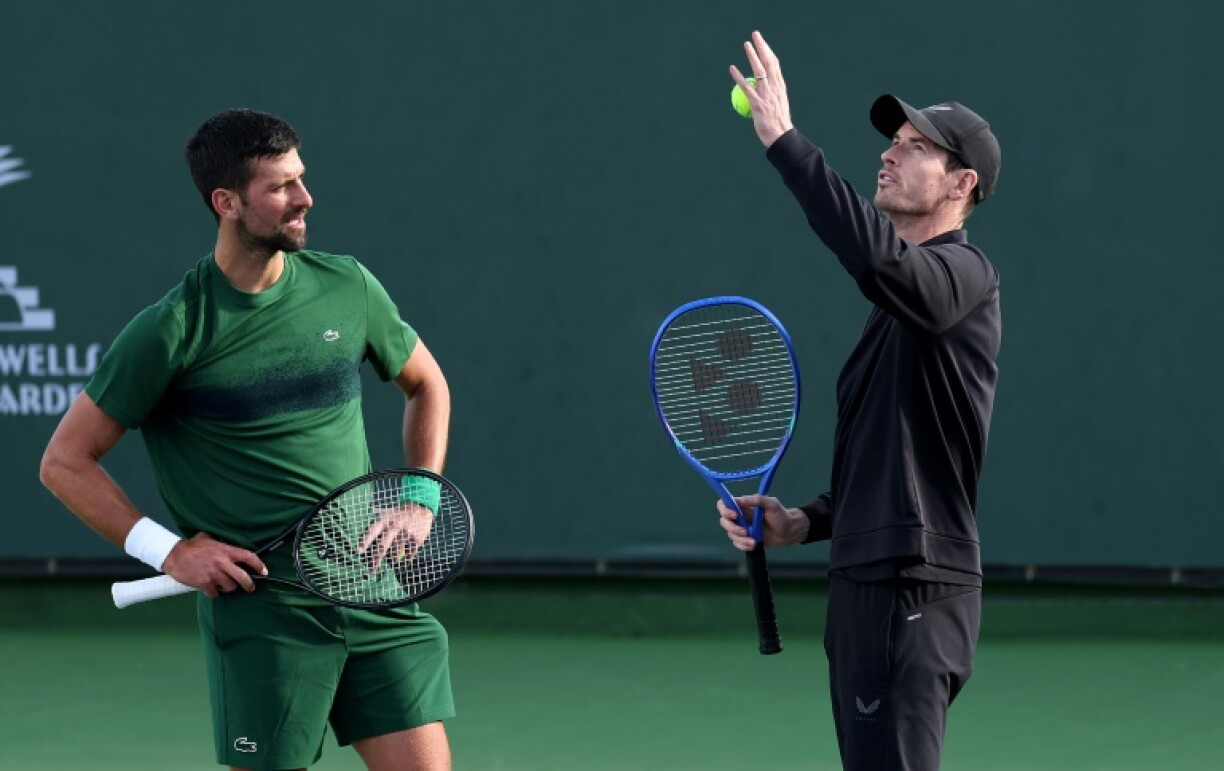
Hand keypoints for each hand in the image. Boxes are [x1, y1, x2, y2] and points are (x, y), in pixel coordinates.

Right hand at [161, 532, 265, 597]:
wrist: (173, 555)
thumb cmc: (191, 546)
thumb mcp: (208, 538)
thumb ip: (220, 542)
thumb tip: (228, 541)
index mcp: (225, 551)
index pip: (249, 557)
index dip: (259, 565)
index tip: (264, 571)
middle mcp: (222, 562)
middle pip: (243, 577)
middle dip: (249, 585)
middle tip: (250, 588)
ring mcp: (213, 574)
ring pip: (230, 587)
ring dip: (228, 588)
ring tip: (222, 584)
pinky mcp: (204, 583)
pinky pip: (215, 593)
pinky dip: (214, 592)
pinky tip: (210, 588)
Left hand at [359, 503, 434, 569]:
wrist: (421, 506)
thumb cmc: (399, 513)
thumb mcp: (386, 512)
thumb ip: (374, 522)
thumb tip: (358, 527)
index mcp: (385, 519)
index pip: (372, 531)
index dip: (365, 541)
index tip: (359, 552)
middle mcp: (395, 525)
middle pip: (383, 546)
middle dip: (376, 560)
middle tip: (372, 571)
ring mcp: (407, 532)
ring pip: (396, 552)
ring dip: (393, 559)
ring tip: (393, 560)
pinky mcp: (418, 538)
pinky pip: (410, 553)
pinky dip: (407, 558)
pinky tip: (406, 560)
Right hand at [717, 494, 805, 550]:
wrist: (789, 532)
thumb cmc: (782, 515)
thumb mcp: (773, 504)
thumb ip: (759, 500)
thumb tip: (742, 499)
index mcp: (744, 505)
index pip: (725, 504)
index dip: (725, 509)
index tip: (734, 515)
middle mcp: (740, 516)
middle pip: (724, 521)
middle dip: (732, 528)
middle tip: (745, 532)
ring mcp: (742, 528)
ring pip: (730, 534)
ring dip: (740, 539)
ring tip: (754, 541)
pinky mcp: (746, 539)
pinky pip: (737, 544)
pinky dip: (743, 546)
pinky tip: (754, 545)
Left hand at [729, 30, 794, 147]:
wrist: (780, 136)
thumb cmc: (777, 123)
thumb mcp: (777, 104)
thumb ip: (771, 93)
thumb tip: (762, 87)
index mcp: (780, 87)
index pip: (775, 64)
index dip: (768, 51)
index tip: (762, 42)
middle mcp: (775, 88)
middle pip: (769, 62)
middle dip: (762, 46)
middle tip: (755, 34)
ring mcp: (767, 95)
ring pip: (759, 71)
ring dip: (752, 56)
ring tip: (746, 45)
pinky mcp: (758, 104)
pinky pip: (747, 88)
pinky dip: (739, 77)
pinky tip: (732, 69)